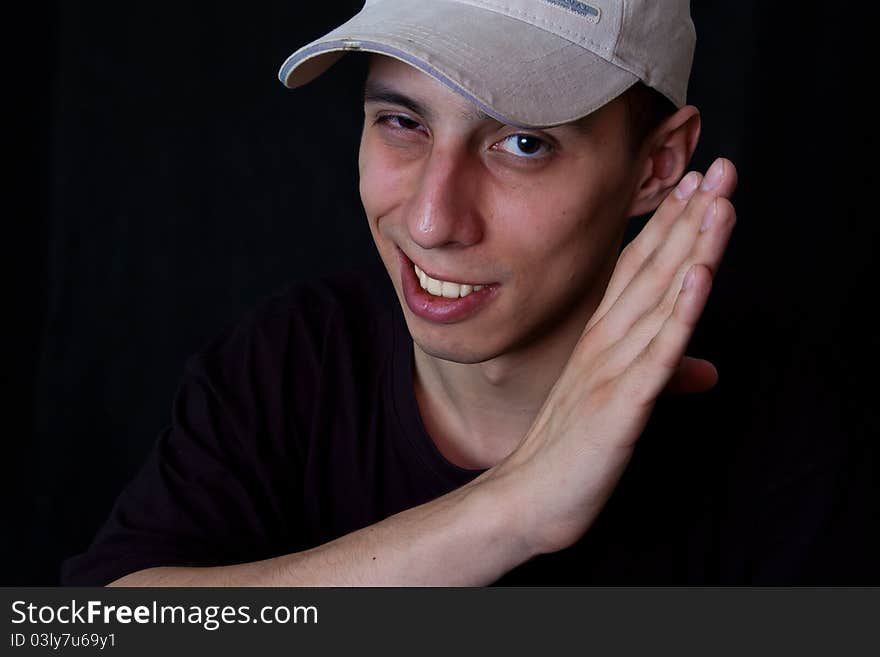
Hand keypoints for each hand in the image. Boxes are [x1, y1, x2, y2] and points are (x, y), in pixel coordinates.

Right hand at [489, 158, 737, 554]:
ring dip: (690, 247)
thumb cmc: (570, 451)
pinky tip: (696, 275)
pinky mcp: (621, 405)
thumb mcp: (617, 404)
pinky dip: (678, 313)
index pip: (638, 269)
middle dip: (689, 217)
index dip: (670, 225)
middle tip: (717, 167)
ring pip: (660, 299)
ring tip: (716, 200)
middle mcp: (607, 343)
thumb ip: (657, 375)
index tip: (697, 184)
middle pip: (653, 270)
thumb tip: (706, 370)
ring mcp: (613, 370)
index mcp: (603, 338)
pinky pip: (655, 354)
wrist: (527, 497)